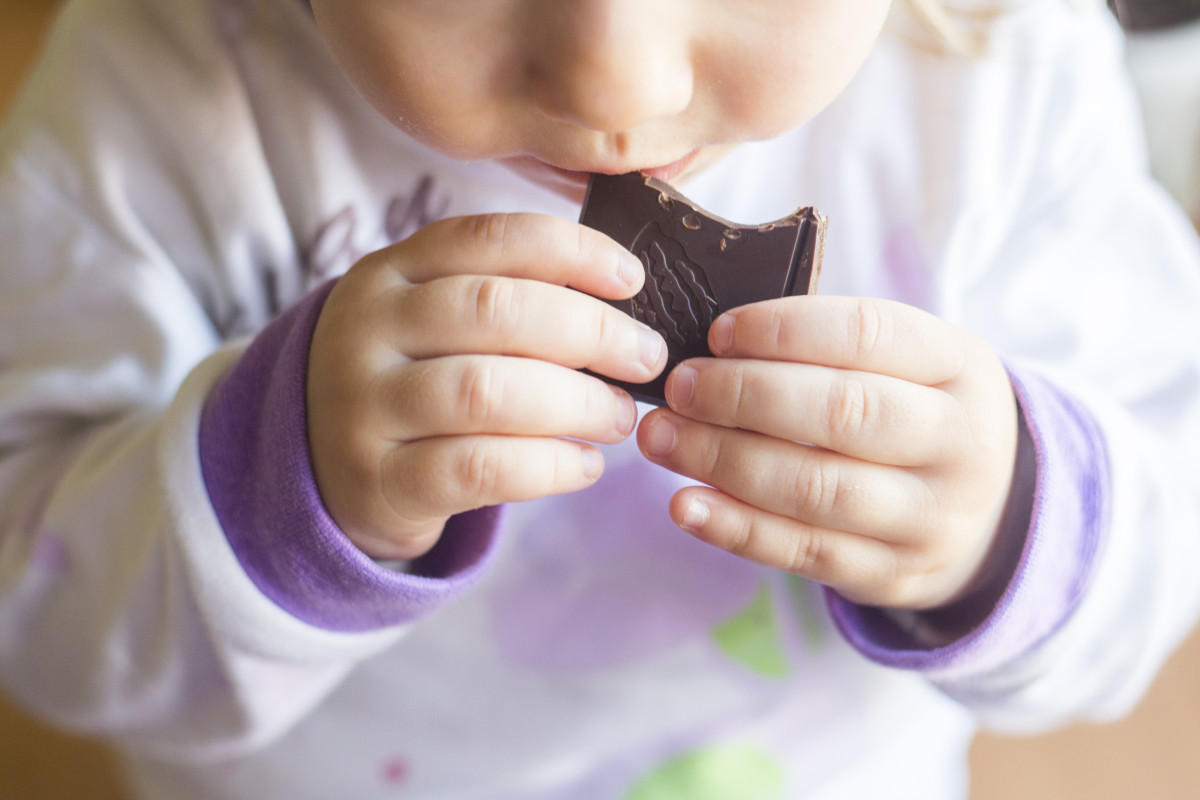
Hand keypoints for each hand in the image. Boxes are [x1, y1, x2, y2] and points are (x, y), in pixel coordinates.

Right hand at [307, 214, 666, 559]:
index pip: (489, 238)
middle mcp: (368, 330)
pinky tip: (585, 464)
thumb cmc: (412, 380)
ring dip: (576, 403)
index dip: (572, 251)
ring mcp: (365, 407)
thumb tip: (624, 297)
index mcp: (390, 272)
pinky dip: (550, 466)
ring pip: (488, 391)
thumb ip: (506, 296)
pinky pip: (479, 468)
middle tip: (645, 359)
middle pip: (495, 311)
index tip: (634, 279)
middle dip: (590, 332)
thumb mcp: (433, 320)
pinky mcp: (379, 480)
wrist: (323, 468)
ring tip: (619, 417)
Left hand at [636, 296, 1018, 609]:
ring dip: (722, 461)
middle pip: (840, 413)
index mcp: (960, 366)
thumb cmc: (916, 415)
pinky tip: (684, 505)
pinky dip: (735, 528)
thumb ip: (831, 350)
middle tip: (678, 387)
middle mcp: (958, 443)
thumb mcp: (911, 366)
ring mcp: (931, 517)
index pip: (867, 333)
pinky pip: (803, 551)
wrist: (996, 515)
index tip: (716, 333)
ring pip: (815, 487)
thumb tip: (711, 347)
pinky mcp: (893, 574)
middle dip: (742, 396)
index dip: (782, 330)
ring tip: (661, 439)